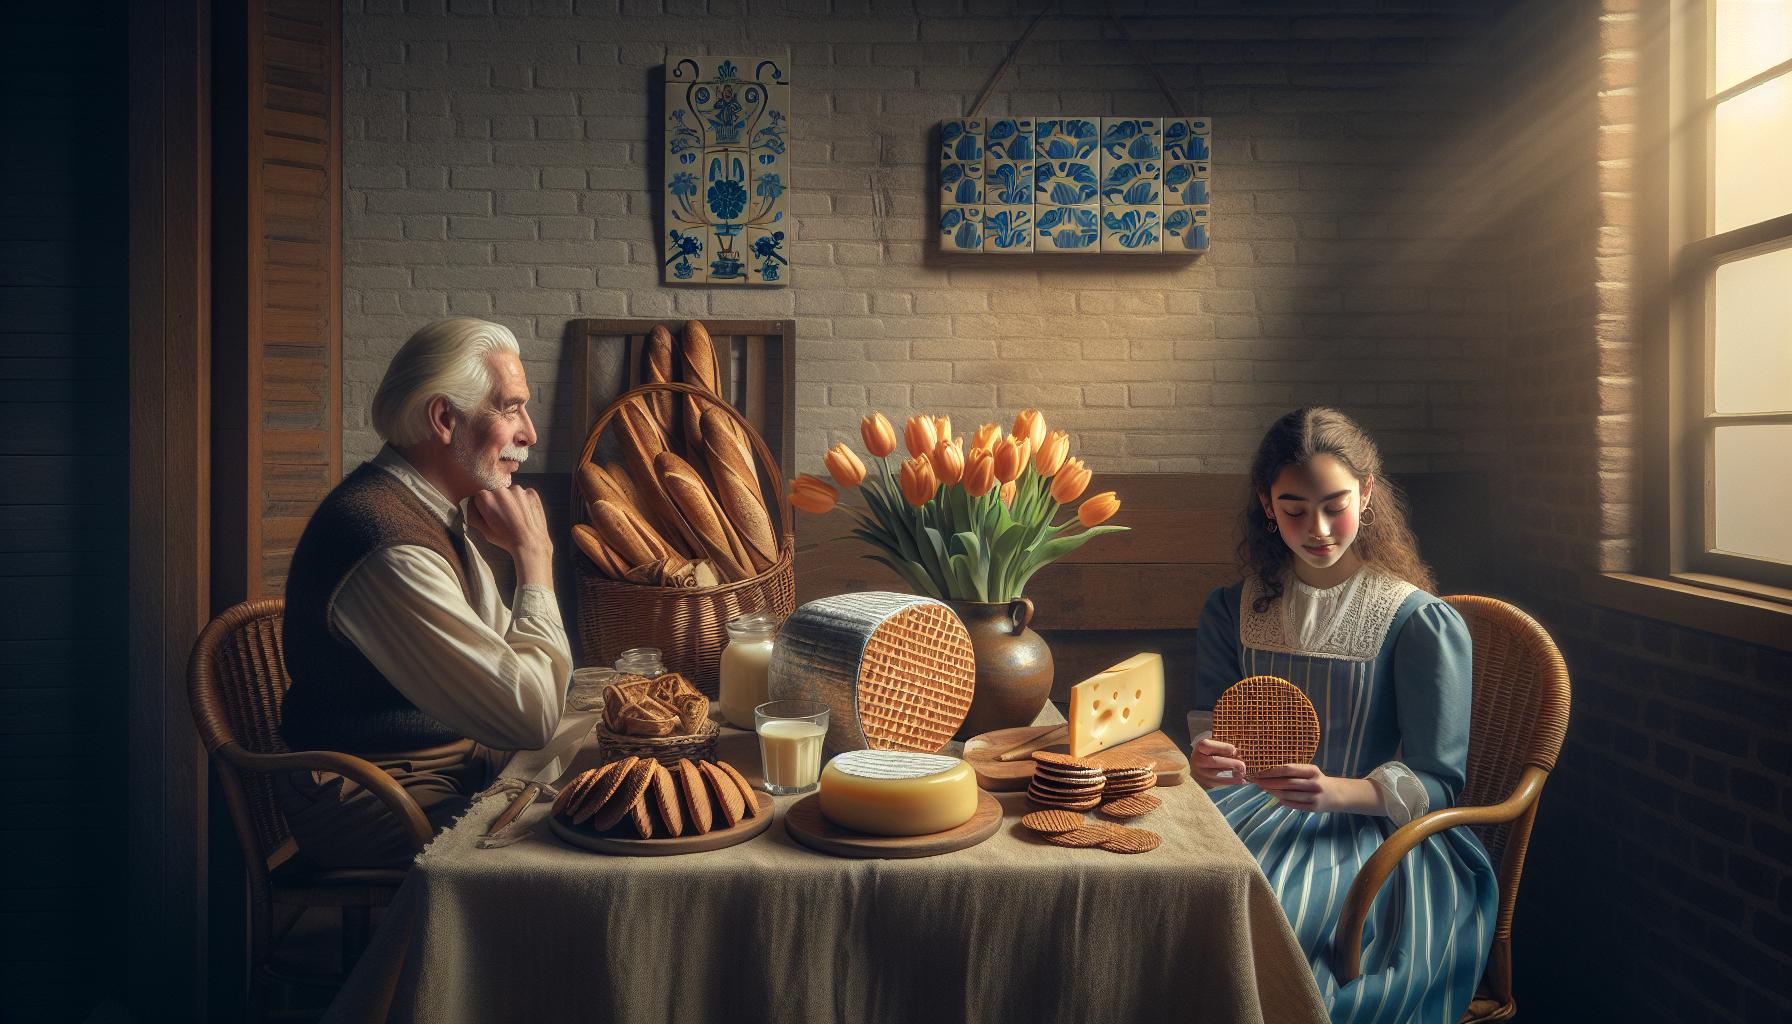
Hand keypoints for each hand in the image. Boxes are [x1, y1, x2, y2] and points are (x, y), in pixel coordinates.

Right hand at [467, 485, 552, 585]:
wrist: (530, 543)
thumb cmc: (506, 539)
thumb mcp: (483, 530)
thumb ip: (473, 516)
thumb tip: (469, 506)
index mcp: (486, 498)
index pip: (481, 497)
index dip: (485, 507)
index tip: (491, 516)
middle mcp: (501, 490)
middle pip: (497, 492)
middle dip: (499, 502)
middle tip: (505, 518)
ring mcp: (518, 490)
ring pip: (511, 492)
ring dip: (512, 501)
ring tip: (516, 517)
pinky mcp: (532, 493)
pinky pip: (525, 494)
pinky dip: (525, 501)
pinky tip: (526, 514)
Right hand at [1191, 737, 1247, 788]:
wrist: (1200, 767)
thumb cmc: (1211, 754)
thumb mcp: (1213, 748)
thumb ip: (1224, 748)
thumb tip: (1238, 753)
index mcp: (1200, 748)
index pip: (1207, 745)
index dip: (1222, 747)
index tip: (1234, 750)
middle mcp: (1197, 760)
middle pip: (1214, 761)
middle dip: (1230, 763)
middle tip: (1242, 766)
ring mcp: (1200, 773)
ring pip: (1217, 775)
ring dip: (1232, 775)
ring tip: (1242, 774)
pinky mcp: (1205, 783)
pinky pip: (1220, 784)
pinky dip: (1232, 782)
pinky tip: (1241, 781)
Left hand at [1251, 763, 1382, 814]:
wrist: (1336, 794)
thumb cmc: (1316, 780)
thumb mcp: (1309, 771)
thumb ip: (1293, 771)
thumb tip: (1268, 772)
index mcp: (1312, 771)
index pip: (1288, 769)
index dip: (1271, 771)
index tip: (1259, 772)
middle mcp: (1314, 783)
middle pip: (1286, 783)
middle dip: (1269, 782)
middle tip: (1256, 781)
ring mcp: (1314, 796)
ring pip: (1288, 795)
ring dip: (1273, 792)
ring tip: (1264, 789)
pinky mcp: (1313, 808)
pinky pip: (1293, 804)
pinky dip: (1283, 801)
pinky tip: (1276, 797)